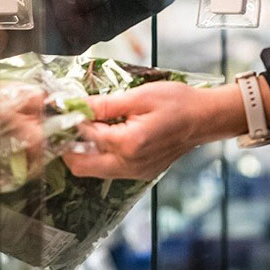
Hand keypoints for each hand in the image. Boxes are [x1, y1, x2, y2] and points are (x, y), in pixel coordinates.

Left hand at [63, 81, 249, 180]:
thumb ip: (105, 104)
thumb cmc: (178, 103)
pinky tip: (103, 135)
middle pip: (81, 166)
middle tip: (68, 124)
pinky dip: (100, 155)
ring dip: (83, 152)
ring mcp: (136, 172)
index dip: (72, 121)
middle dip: (69, 146)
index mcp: (129, 144)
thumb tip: (77, 105)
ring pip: (94, 170)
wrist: (205, 119)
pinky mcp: (140, 173)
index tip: (64, 108)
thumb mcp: (140, 96)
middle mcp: (130, 165)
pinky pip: (110, 170)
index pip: (86, 136)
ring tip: (85, 127)